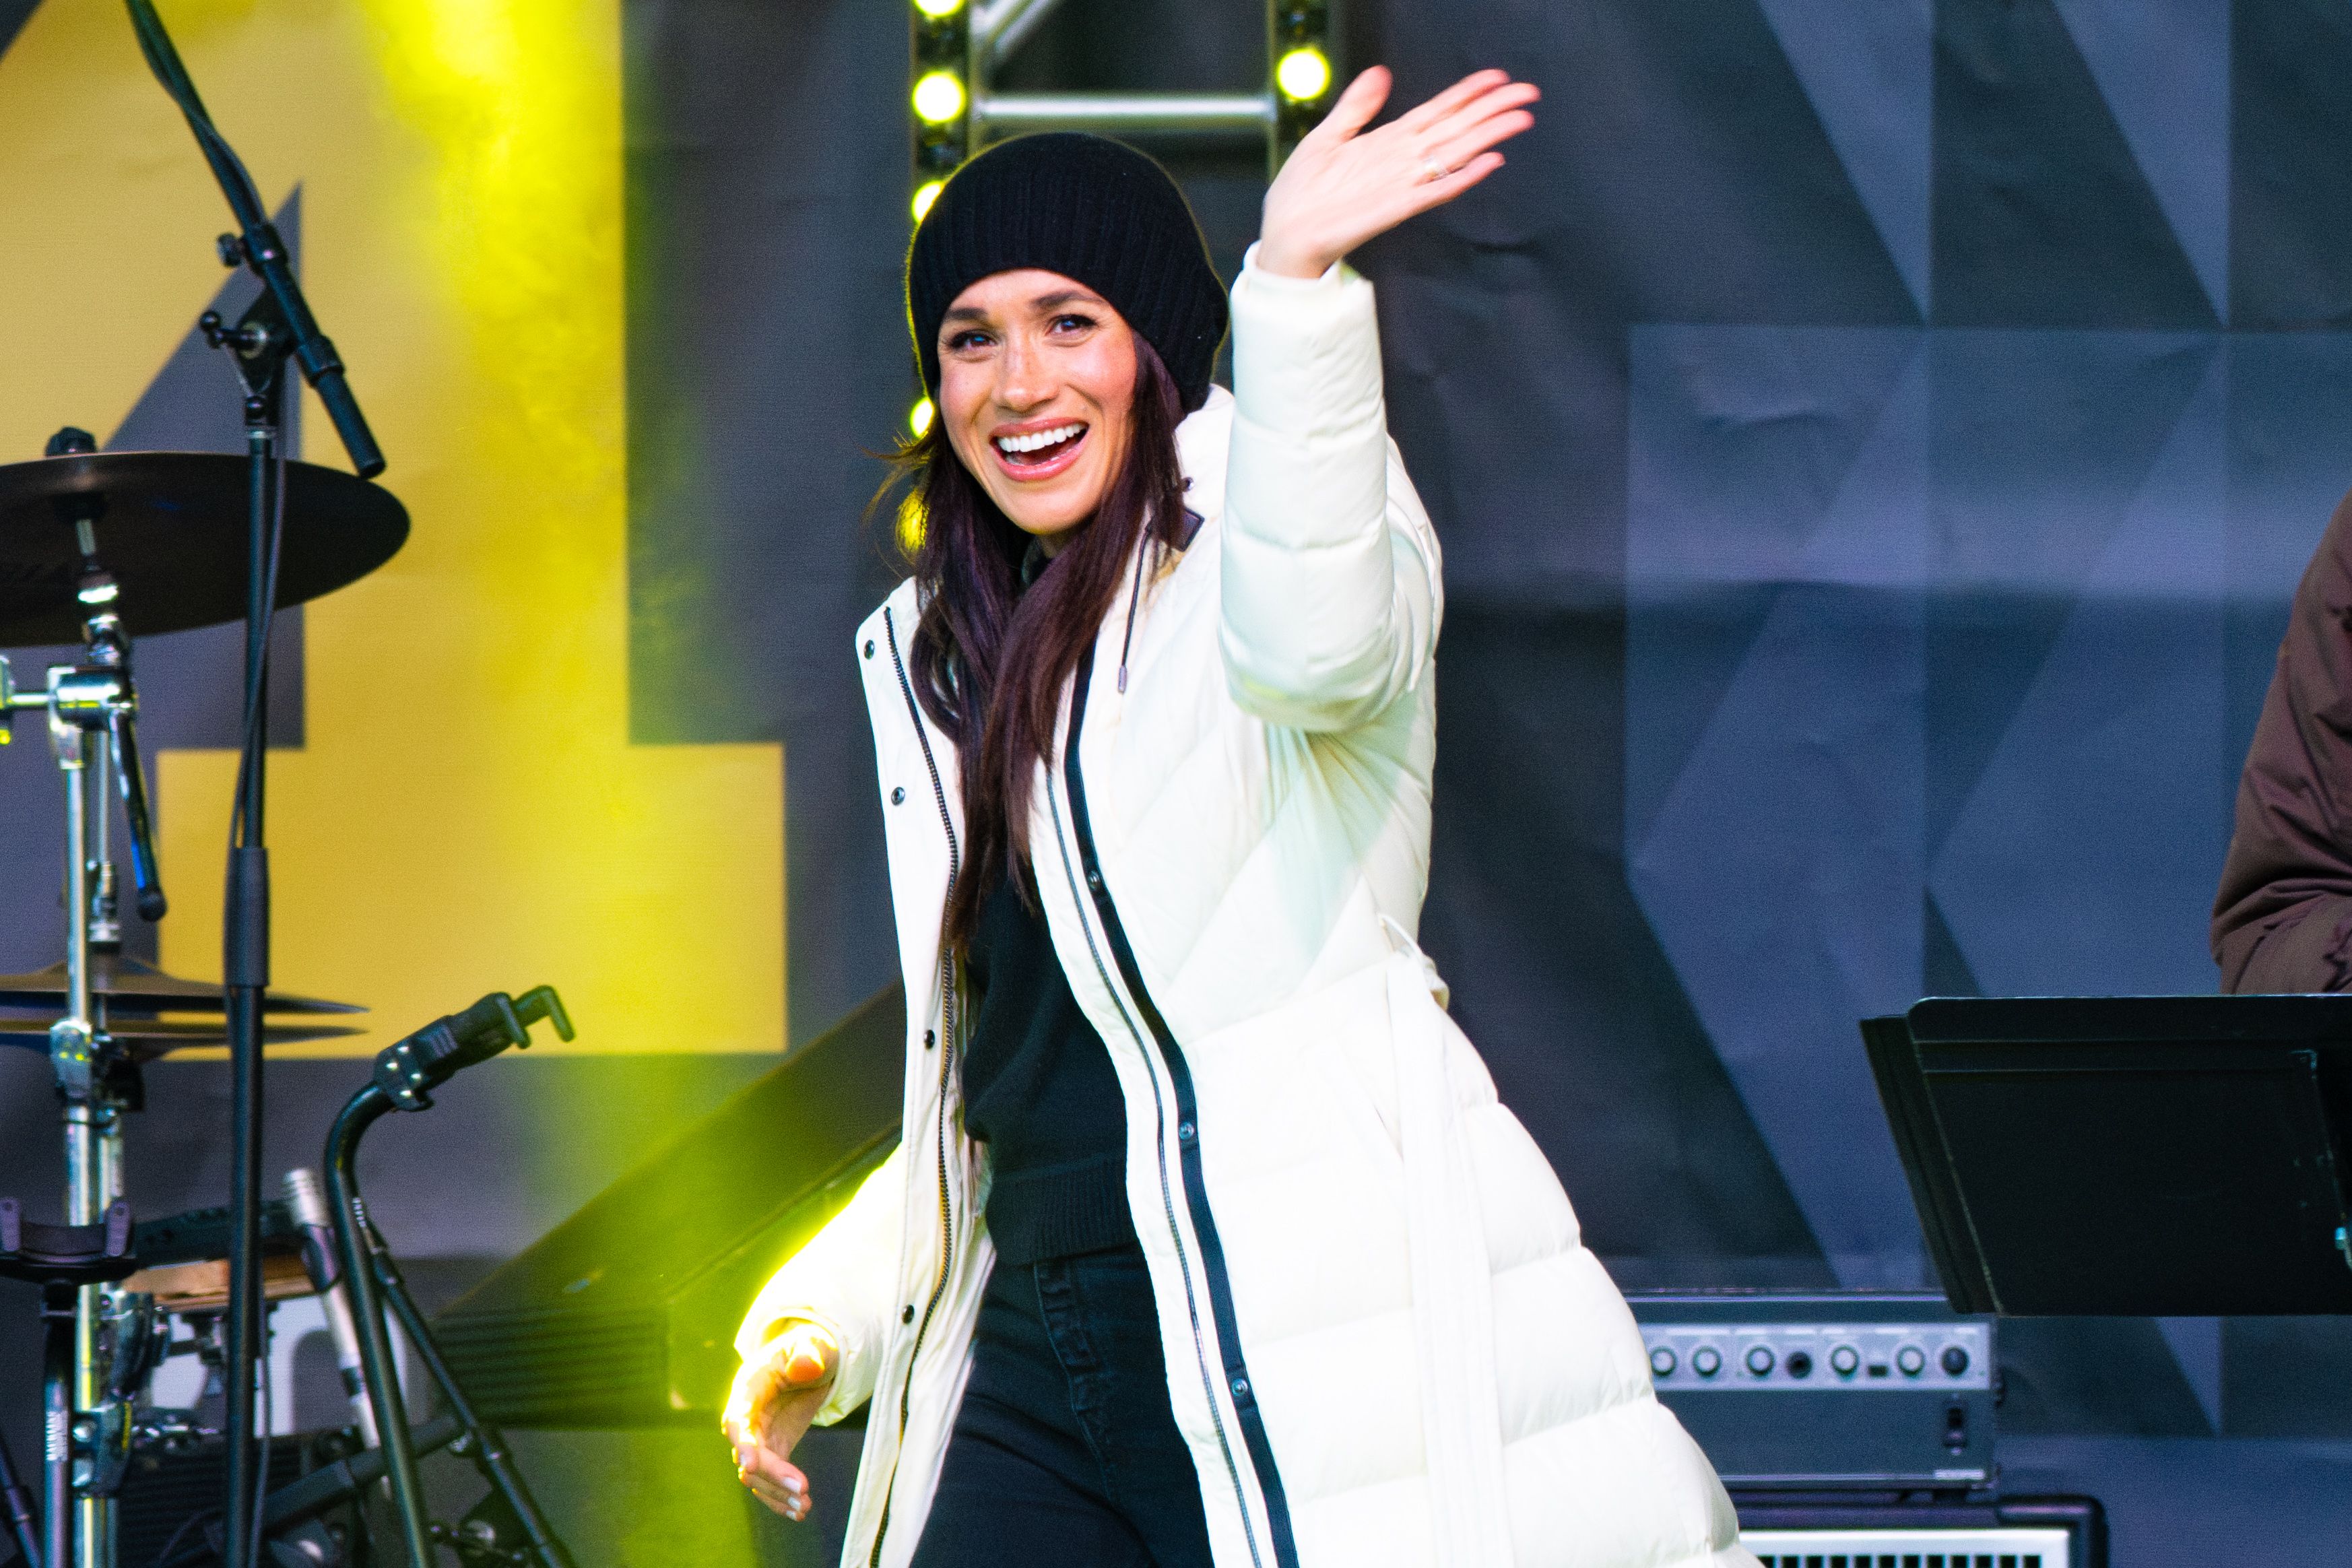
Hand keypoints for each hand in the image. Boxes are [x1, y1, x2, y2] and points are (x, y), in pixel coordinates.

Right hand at [721, 1321, 838, 1522]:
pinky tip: (800, 1512)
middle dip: (771, 1474)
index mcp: (748, 1388)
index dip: (744, 1443)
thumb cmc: (809, 1347)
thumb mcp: (812, 1343)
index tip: (751, 1466)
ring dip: (778, 1493)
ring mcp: (757, 1437)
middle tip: (802, 1490)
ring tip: (805, 1507)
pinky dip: (781, 1497)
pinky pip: (770, 1480)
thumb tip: (805, 1366)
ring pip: (756, 1475)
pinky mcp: (772, 1450)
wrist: (811, 1360)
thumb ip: (808, 1352)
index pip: (738, 1420)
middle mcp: (745, 1417)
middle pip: (748, 1453)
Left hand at [1256, 66, 1538, 279]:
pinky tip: (1488, 163)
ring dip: (1488, 136)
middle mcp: (1402, 161)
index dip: (1467, 93)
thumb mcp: (1326, 136)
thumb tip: (1380, 73)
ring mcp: (1402, 184)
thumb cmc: (1302, 193)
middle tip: (1528, 93)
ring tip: (1519, 120)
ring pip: (1455, 154)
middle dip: (1493, 110)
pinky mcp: (1396, 208)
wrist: (1285, 232)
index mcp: (1389, 142)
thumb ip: (1356, 106)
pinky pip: (1435, 190)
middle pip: (1457, 129)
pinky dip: (1462, 177)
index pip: (1438, 111)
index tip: (1496, 77)